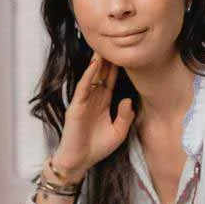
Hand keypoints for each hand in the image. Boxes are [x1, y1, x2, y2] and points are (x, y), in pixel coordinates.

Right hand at [52, 54, 134, 179]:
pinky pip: (83, 88)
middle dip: (108, 60)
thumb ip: (125, 116)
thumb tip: (129, 99)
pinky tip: (94, 65)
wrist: (80, 161)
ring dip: (98, 62)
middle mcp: (93, 99)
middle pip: (102, 75)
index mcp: (103, 103)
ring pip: (92, 77)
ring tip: (104, 47)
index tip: (127, 54)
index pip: (111, 81)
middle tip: (115, 41)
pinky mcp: (76, 107)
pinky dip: (88, 76)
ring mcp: (83, 101)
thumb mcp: (119, 132)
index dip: (118, 68)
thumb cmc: (97, 148)